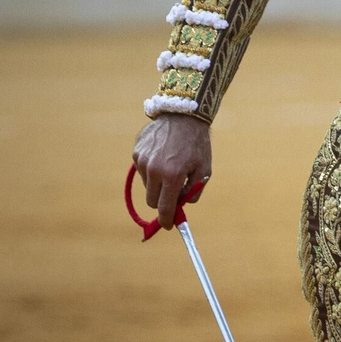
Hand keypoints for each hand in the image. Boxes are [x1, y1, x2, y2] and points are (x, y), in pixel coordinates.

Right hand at [132, 114, 212, 229]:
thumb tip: (182, 206)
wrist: (184, 115)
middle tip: (173, 196)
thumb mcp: (204, 169)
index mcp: (172, 175)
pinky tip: (163, 155)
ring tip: (171, 166)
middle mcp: (153, 169)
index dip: (166, 220)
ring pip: (147, 185)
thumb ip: (194, 190)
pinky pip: (142, 169)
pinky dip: (152, 169)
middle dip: (162, 202)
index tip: (168, 226)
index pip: (164, 207)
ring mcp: (142, 160)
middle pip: (152, 200)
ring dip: (157, 183)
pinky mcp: (136, 151)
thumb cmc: (197, 144)